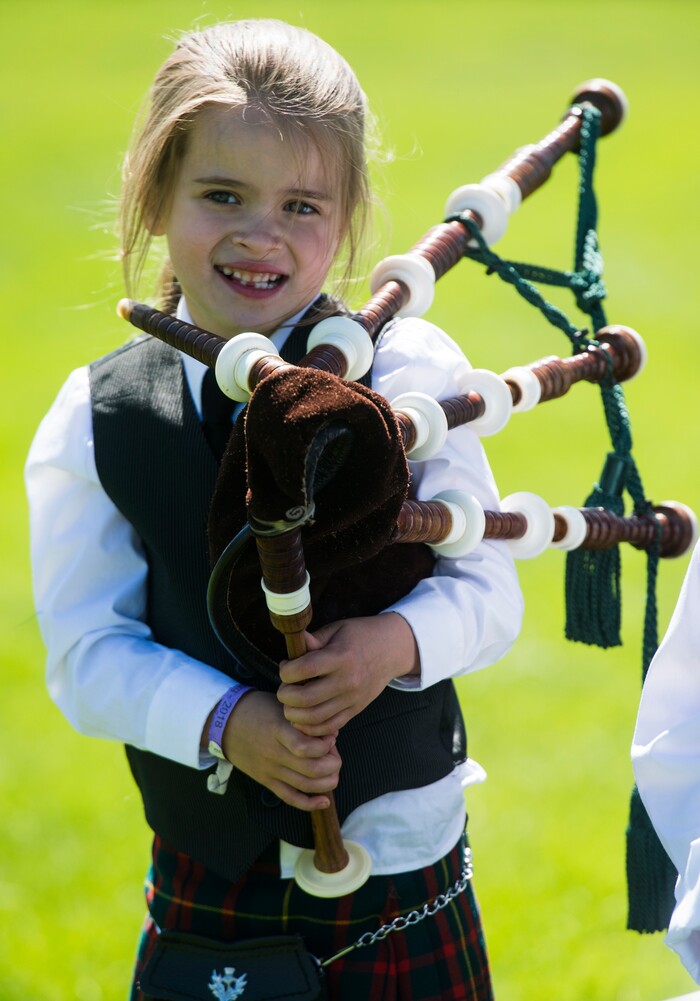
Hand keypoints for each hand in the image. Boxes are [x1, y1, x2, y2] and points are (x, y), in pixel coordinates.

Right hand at [220, 691, 341, 810]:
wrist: (225, 723)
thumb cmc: (257, 709)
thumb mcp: (280, 706)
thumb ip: (304, 719)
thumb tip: (331, 732)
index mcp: (278, 731)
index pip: (306, 747)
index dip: (326, 745)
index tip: (331, 736)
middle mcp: (274, 754)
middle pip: (311, 769)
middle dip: (332, 764)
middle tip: (334, 754)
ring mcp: (270, 770)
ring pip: (305, 786)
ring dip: (327, 782)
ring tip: (332, 771)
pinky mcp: (266, 781)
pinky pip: (290, 798)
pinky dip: (310, 803)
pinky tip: (324, 800)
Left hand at [277, 612, 419, 736]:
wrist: (392, 650)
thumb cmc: (361, 635)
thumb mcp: (337, 629)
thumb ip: (313, 641)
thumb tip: (292, 647)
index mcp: (341, 657)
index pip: (305, 669)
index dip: (286, 671)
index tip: (285, 667)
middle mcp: (347, 681)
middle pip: (306, 698)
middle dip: (285, 695)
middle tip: (284, 688)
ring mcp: (352, 699)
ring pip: (315, 718)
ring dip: (294, 714)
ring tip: (290, 703)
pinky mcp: (355, 710)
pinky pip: (329, 726)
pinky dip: (311, 727)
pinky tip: (303, 716)